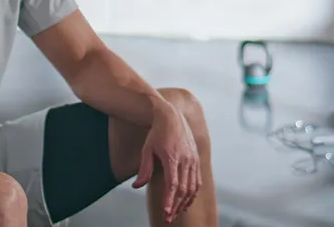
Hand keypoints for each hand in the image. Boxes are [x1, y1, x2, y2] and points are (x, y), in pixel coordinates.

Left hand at [132, 106, 201, 222]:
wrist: (172, 116)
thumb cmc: (157, 133)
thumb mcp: (146, 149)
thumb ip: (144, 169)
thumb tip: (136, 186)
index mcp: (172, 157)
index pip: (172, 184)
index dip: (169, 200)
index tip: (166, 212)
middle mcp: (185, 160)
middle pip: (183, 189)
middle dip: (176, 206)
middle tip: (168, 218)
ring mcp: (193, 160)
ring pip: (192, 187)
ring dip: (185, 202)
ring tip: (176, 212)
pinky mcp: (196, 159)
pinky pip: (197, 181)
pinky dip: (193, 193)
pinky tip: (186, 202)